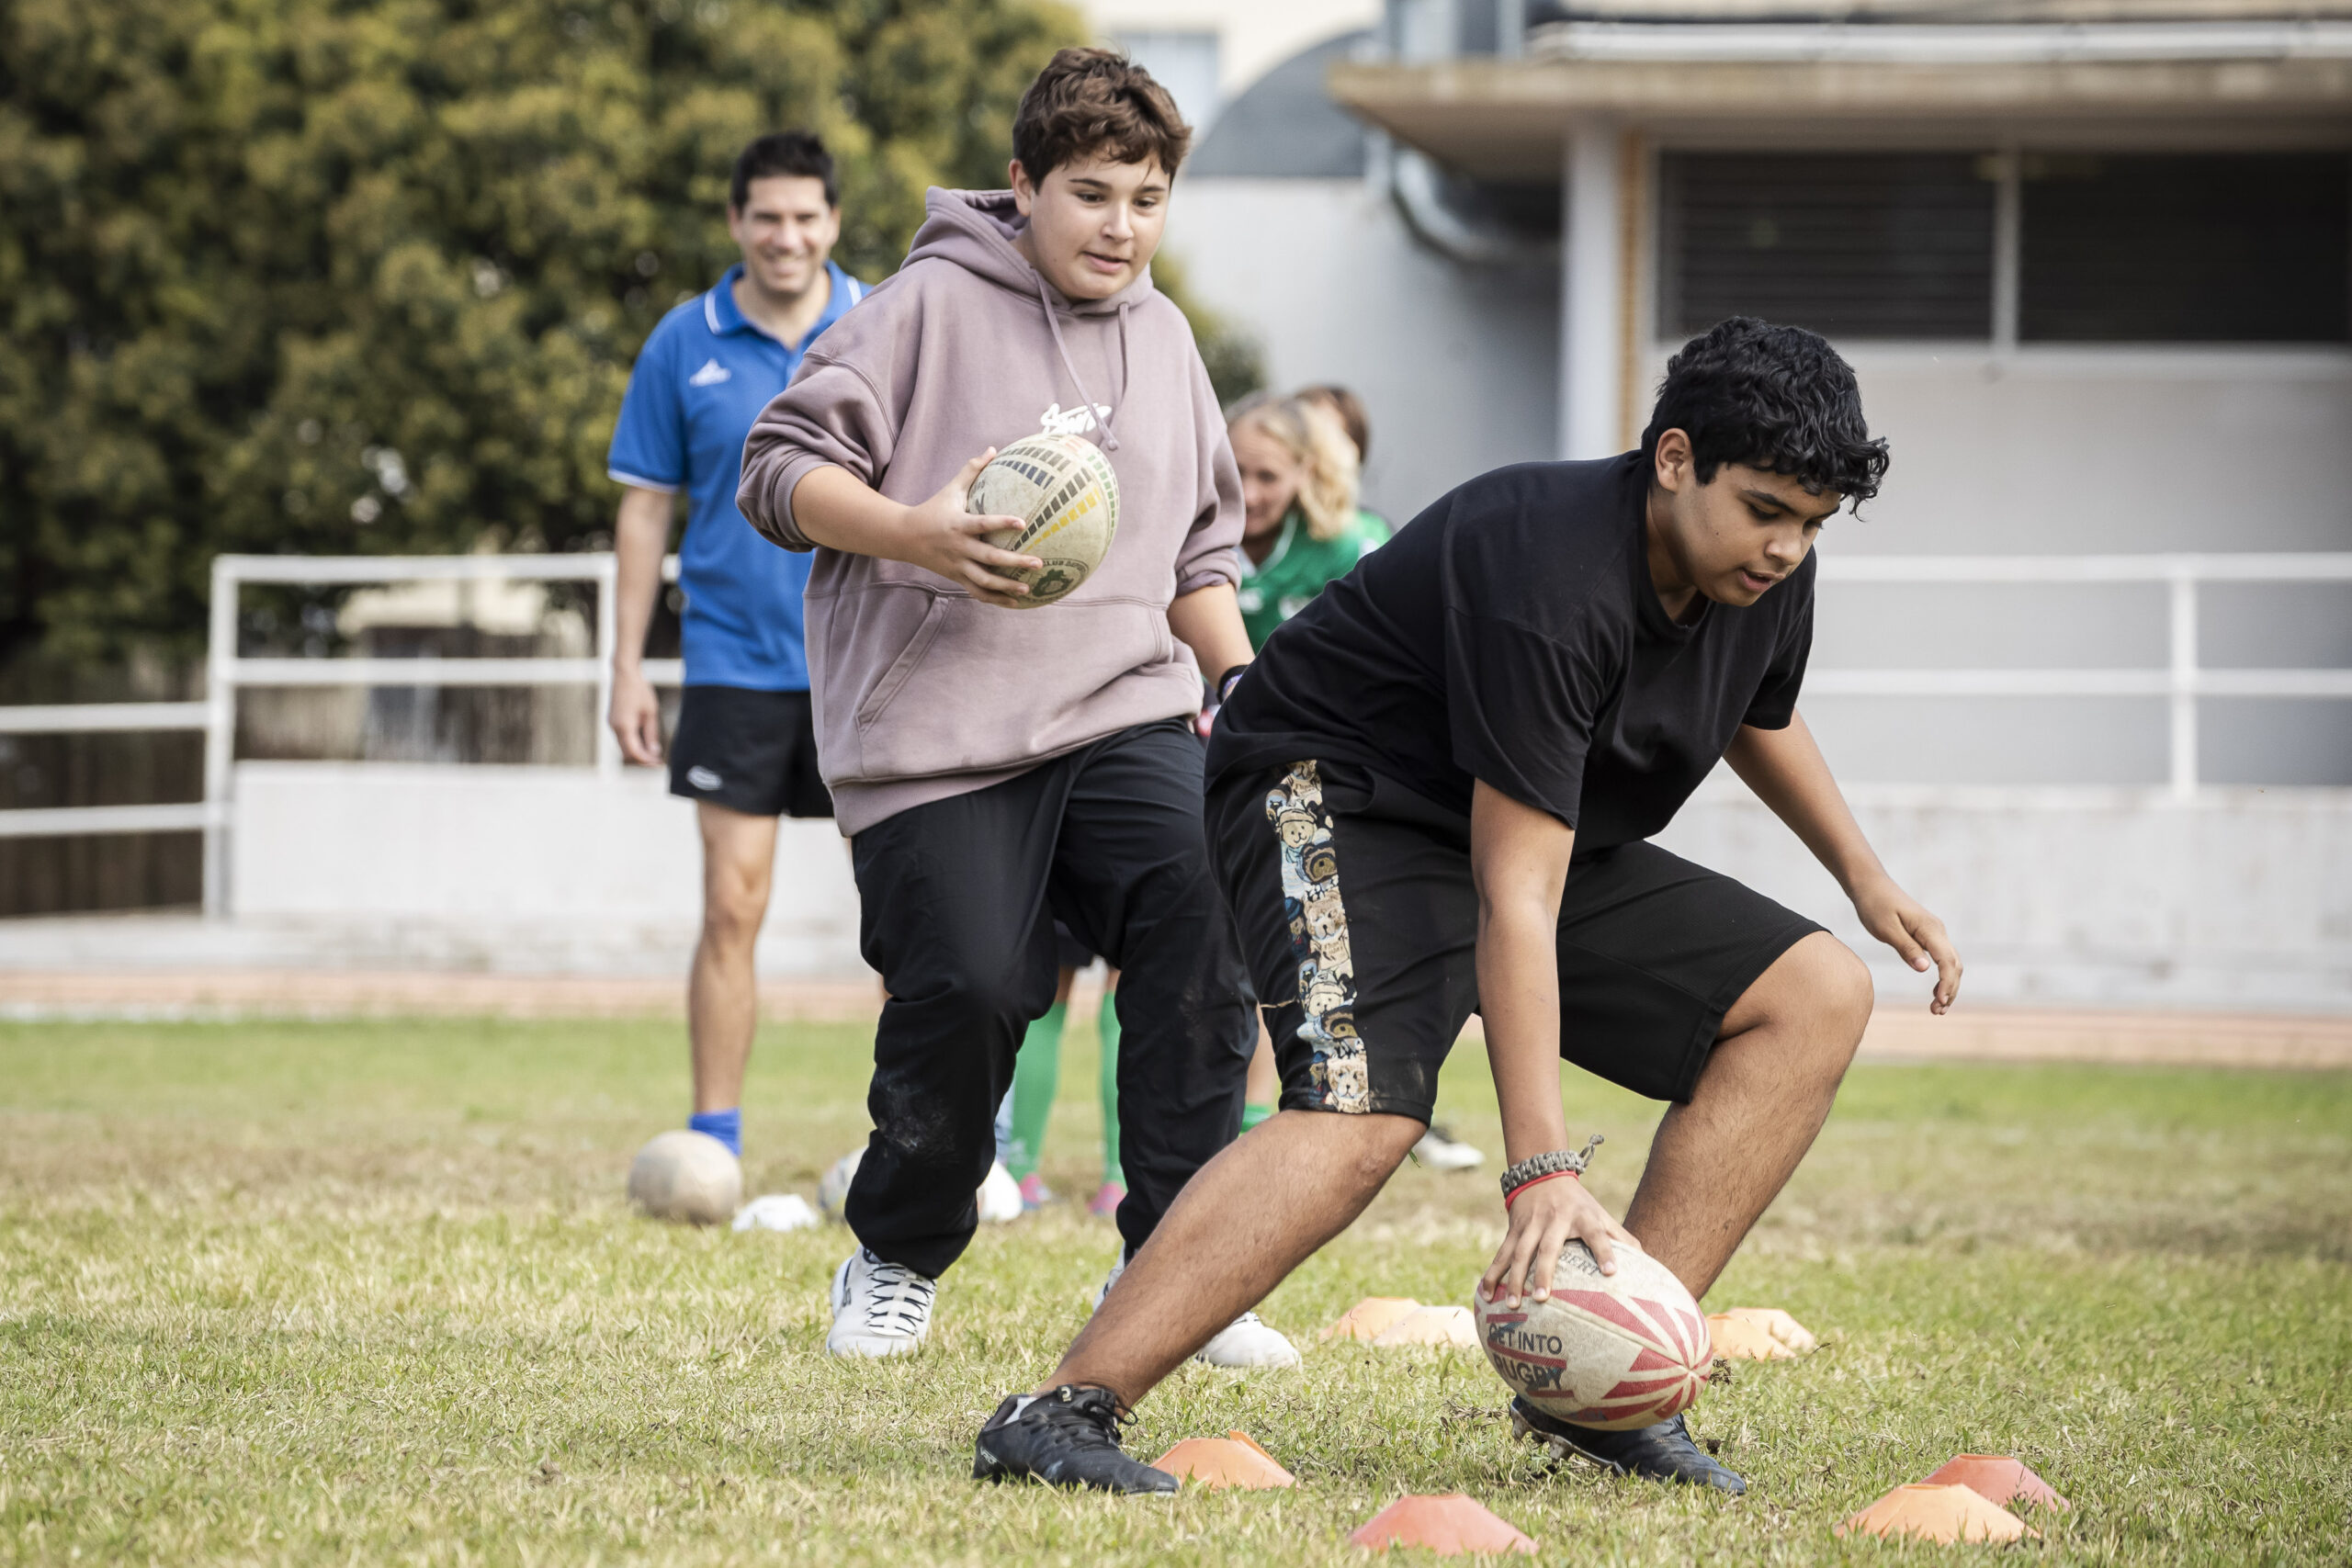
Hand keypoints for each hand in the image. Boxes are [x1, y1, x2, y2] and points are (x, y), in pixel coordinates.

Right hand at [608, 664, 662, 765]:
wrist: (624, 674)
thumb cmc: (639, 691)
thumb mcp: (650, 713)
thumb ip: (651, 734)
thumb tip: (654, 752)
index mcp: (624, 726)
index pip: (635, 752)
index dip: (647, 760)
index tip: (659, 763)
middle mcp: (614, 727)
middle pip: (627, 753)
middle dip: (642, 759)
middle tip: (657, 760)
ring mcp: (611, 724)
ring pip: (624, 746)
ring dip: (637, 751)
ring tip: (654, 752)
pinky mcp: (612, 720)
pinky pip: (622, 737)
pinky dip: (633, 743)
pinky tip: (645, 741)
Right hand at [890, 450, 1041, 607]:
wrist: (905, 537)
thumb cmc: (933, 509)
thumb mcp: (951, 489)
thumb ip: (972, 470)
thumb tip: (993, 449)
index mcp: (958, 525)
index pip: (982, 523)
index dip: (1002, 522)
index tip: (1023, 522)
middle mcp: (959, 548)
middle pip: (989, 558)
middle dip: (1014, 562)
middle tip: (1038, 562)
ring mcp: (957, 566)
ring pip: (983, 581)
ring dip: (1006, 587)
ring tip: (1028, 588)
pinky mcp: (956, 577)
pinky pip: (978, 592)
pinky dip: (996, 599)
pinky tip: (1016, 602)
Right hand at [1477, 1176, 1633, 1309]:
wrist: (1543, 1173)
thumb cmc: (1579, 1204)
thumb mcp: (1601, 1215)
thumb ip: (1622, 1238)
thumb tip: (1649, 1265)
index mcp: (1583, 1217)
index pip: (1596, 1234)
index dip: (1604, 1252)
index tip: (1612, 1274)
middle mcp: (1555, 1220)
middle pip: (1548, 1248)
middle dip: (1543, 1273)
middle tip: (1543, 1298)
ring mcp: (1531, 1224)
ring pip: (1518, 1252)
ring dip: (1513, 1278)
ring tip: (1512, 1304)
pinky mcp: (1513, 1229)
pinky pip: (1500, 1254)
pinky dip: (1491, 1274)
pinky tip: (1485, 1295)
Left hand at [1850, 871, 1961, 1014]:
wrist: (1870, 885)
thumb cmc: (1875, 905)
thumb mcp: (1886, 929)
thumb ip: (1906, 948)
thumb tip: (1925, 969)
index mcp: (1930, 929)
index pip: (1947, 961)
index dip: (1947, 984)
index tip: (1940, 1003)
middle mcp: (1938, 930)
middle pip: (1955, 965)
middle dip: (1951, 989)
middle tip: (1937, 1012)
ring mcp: (1934, 932)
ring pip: (1952, 963)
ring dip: (1949, 985)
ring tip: (1938, 1008)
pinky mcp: (1927, 935)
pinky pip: (1943, 958)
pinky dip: (1943, 976)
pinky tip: (1936, 991)